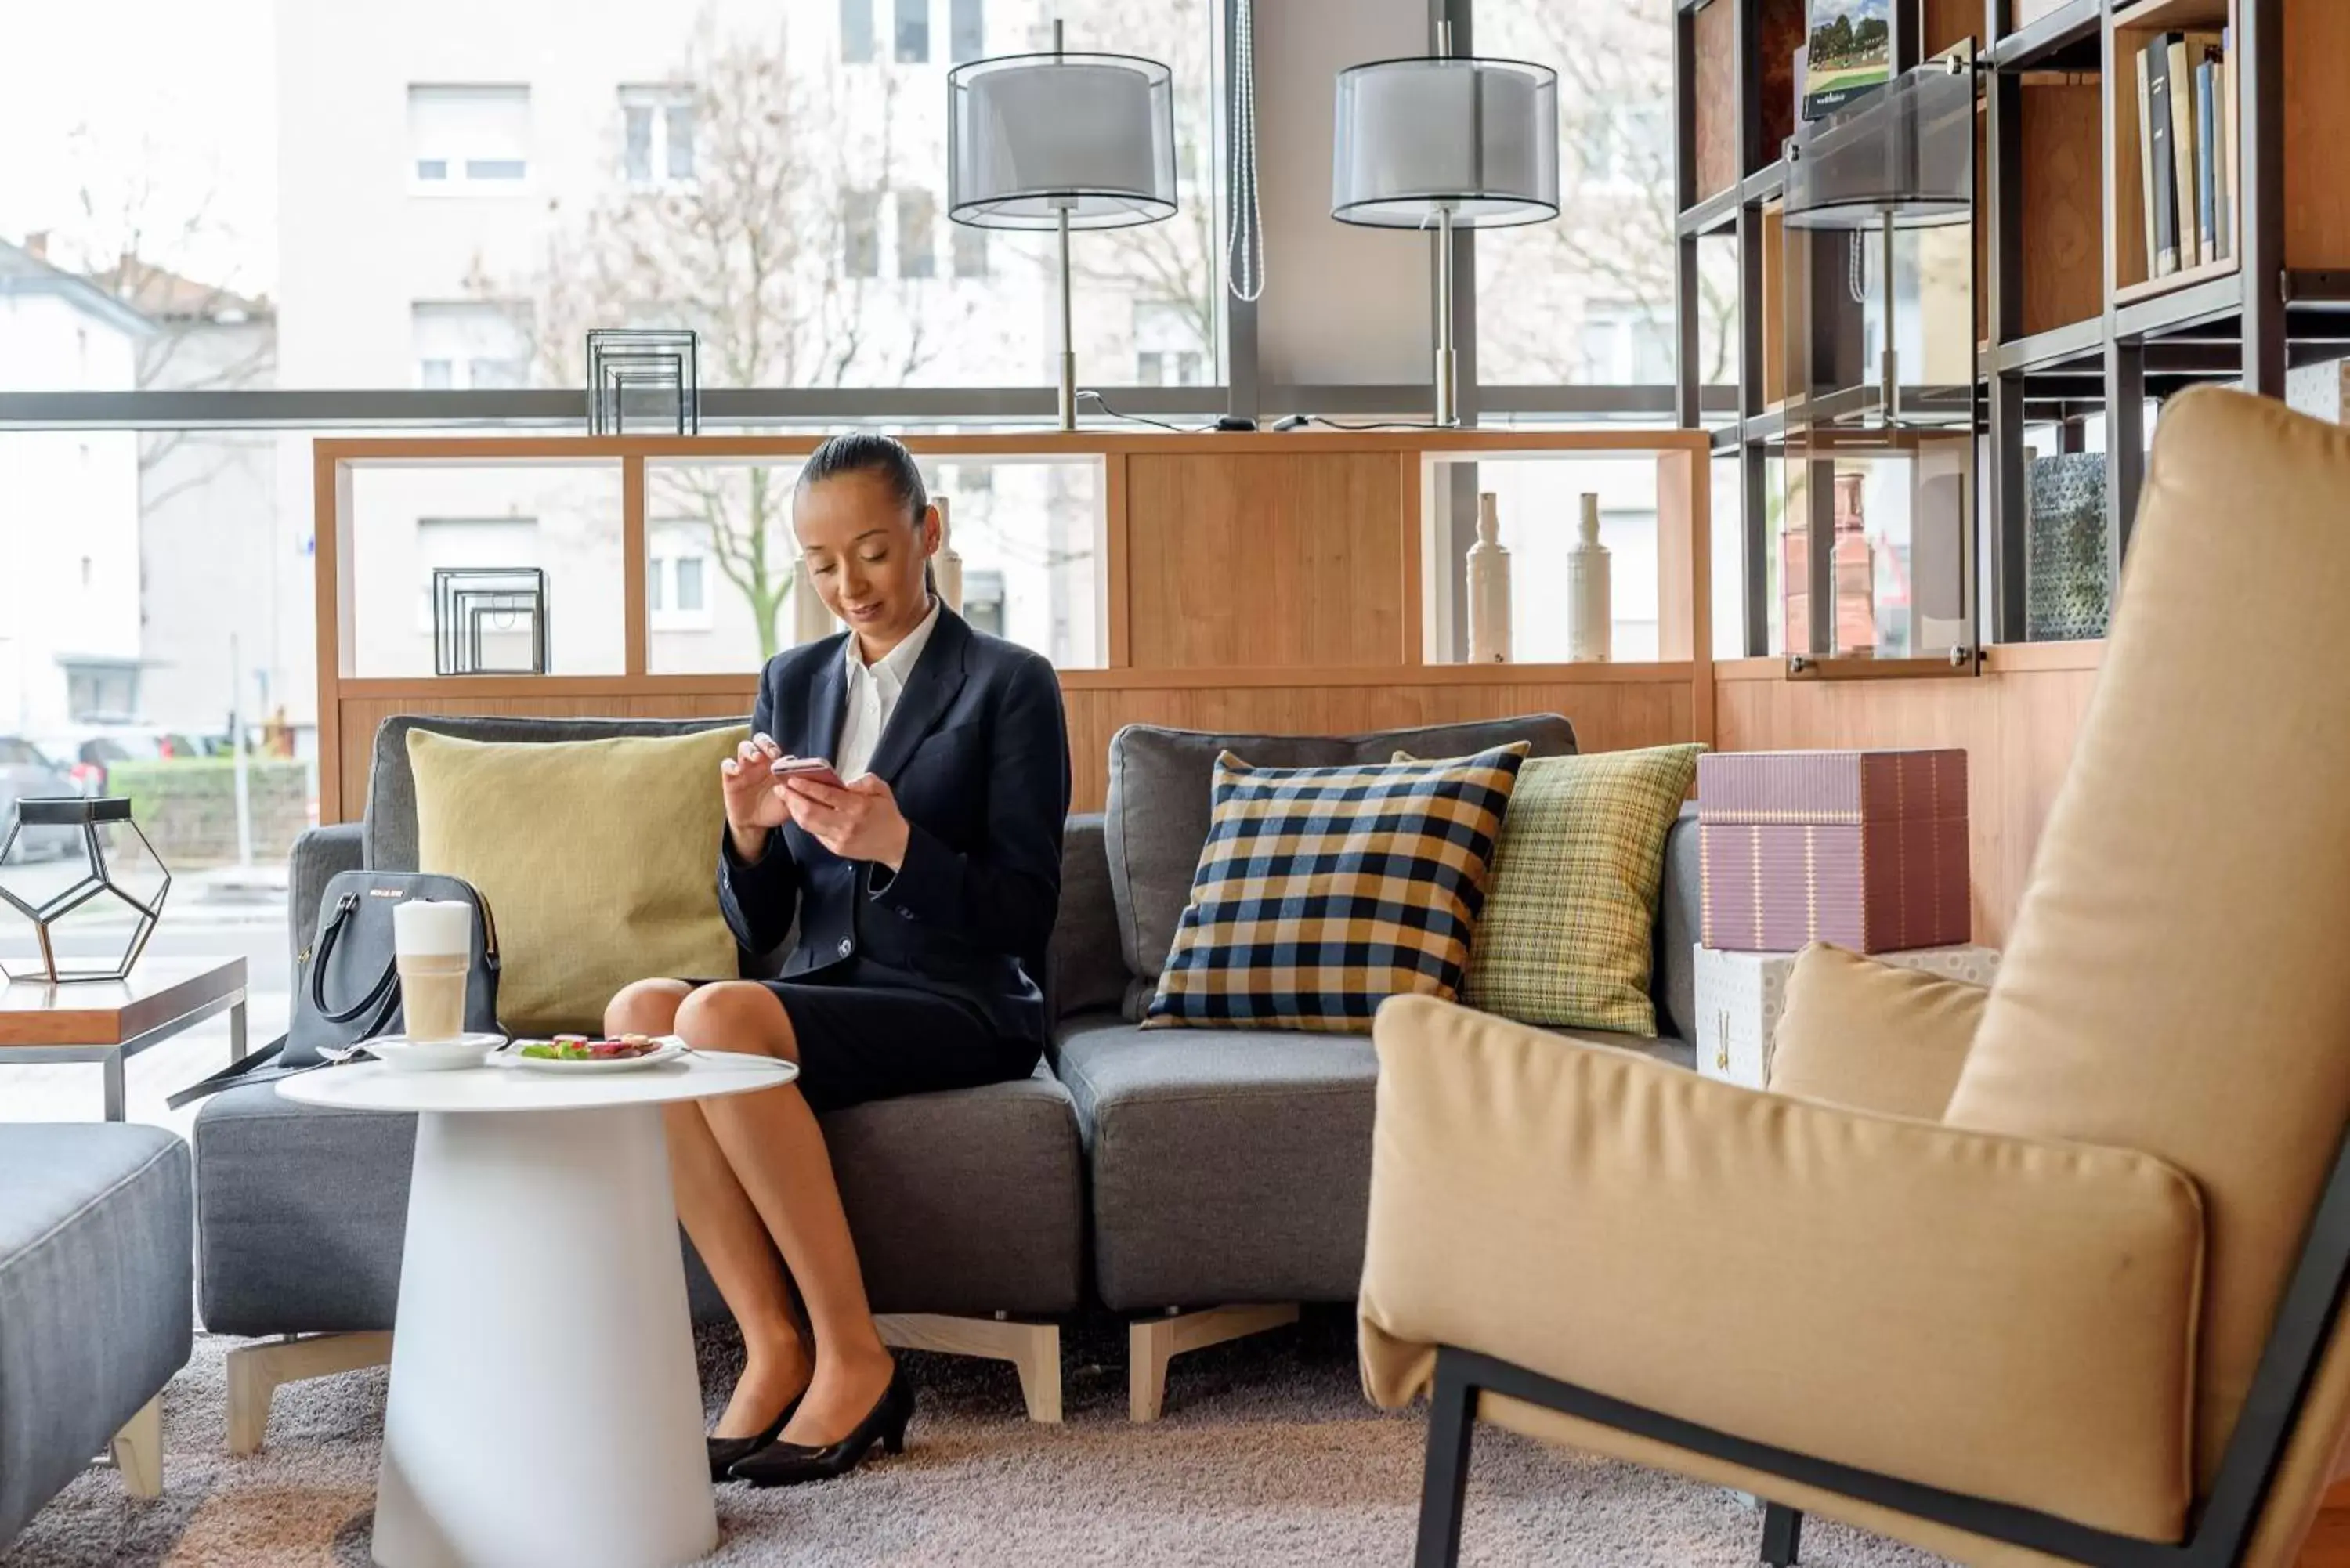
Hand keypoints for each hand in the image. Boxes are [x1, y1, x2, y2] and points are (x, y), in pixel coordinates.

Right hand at [720, 733, 787, 860]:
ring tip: (756, 757)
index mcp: (775, 764)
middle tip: (772, 753)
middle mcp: (760, 762)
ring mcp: (745, 768)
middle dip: (766, 743)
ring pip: (744, 747)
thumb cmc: (776, 809)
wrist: (756, 824)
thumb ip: (795, 790)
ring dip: (750, 749)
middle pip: (760, 741)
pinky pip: (727, 764)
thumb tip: (804, 778)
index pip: (777, 748)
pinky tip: (737, 770)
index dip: (782, 750)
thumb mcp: (789, 801)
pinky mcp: (731, 777)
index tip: (787, 761)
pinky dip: (731, 765)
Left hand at [781, 772, 911, 870]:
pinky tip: (799, 811)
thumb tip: (843, 782)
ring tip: (786, 798)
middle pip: (811, 812)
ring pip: (809, 825)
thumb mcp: (882, 789)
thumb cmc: (887, 813)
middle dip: (792, 799)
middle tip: (780, 788)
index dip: (807, 787)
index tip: (792, 779)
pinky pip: (815, 833)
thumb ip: (864, 782)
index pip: (827, 796)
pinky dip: (804, 821)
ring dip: (794, 811)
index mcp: (859, 807)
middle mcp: (847, 824)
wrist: (895, 844)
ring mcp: (840, 839)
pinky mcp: (836, 848)